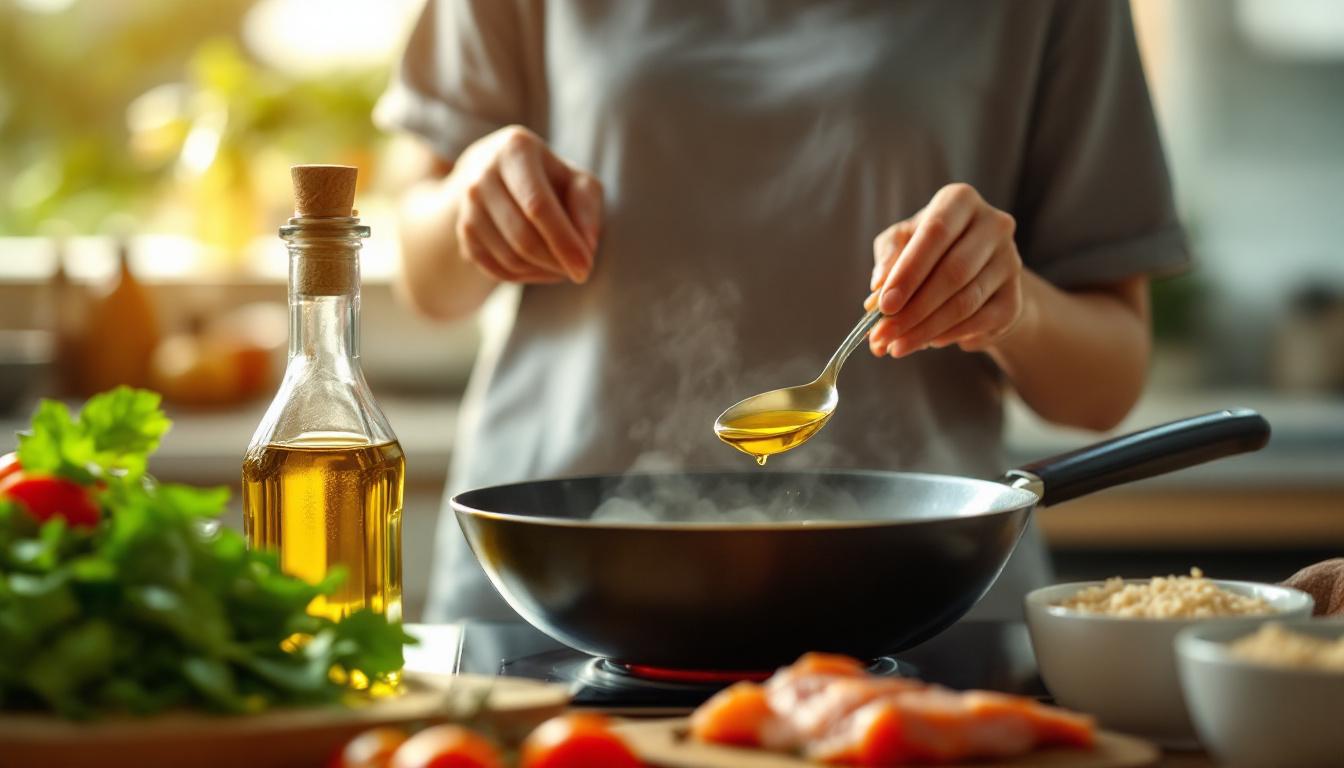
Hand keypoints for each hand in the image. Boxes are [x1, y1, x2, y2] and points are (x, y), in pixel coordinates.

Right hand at [451, 126, 602, 283]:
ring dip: (542, 272)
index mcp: (515, 150)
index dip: (563, 241)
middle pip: (522, 236)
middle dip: (555, 262)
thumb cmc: (552, 179)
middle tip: (579, 272)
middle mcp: (483, 173)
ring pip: (508, 257)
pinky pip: (495, 269)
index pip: (538, 205)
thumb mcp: (579, 181)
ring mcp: (467, 204)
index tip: (585, 270)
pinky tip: (540, 267)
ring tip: (562, 265)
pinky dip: (523, 277)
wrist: (503, 176)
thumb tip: (586, 247)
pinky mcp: (463, 231)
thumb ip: (587, 207)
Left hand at [865, 183, 1025, 356]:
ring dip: (926, 329)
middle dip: (913, 310)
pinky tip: (926, 342)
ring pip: (966, 302)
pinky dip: (949, 335)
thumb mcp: (901, 243)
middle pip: (953, 272)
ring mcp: (1010, 261)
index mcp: (960, 201)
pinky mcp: (1015, 297)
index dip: (908, 272)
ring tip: (896, 346)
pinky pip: (980, 322)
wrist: (973, 273)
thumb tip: (878, 290)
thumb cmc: (928, 250)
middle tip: (883, 335)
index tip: (883, 305)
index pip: (935, 233)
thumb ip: (888, 259)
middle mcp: (994, 225)